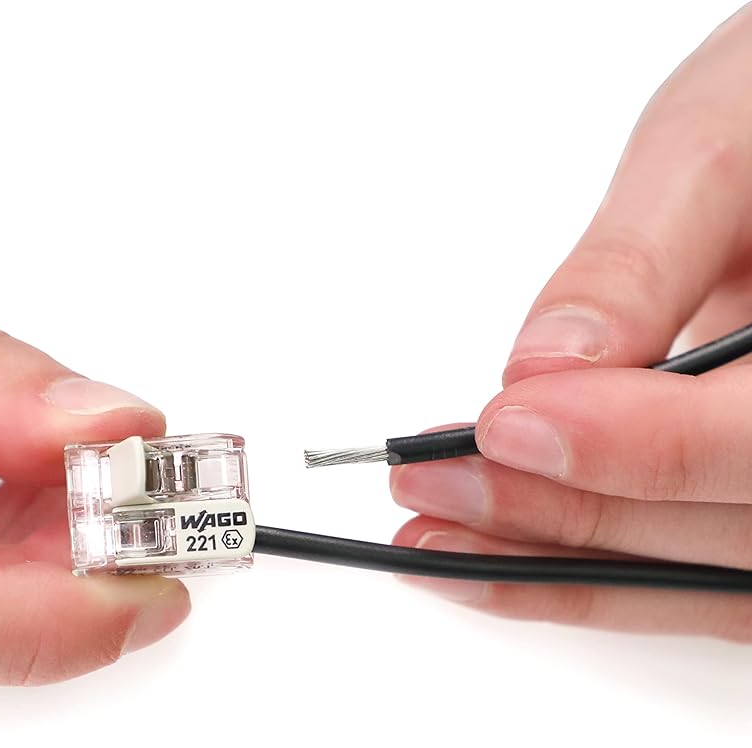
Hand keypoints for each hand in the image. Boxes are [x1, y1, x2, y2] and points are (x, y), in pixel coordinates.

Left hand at [390, 5, 751, 638]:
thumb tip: (545, 368)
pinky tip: (489, 559)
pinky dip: (587, 570)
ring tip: (434, 535)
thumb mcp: (717, 151)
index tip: (511, 423)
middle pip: (726, 528)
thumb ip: (637, 265)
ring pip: (697, 570)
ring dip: (558, 562)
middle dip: (566, 511)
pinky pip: (685, 566)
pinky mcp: (749, 494)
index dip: (640, 448)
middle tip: (435, 481)